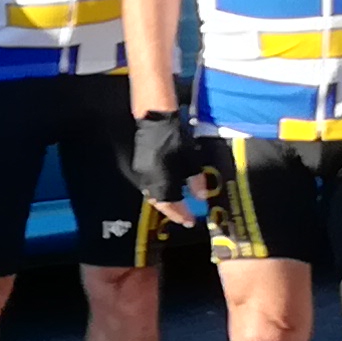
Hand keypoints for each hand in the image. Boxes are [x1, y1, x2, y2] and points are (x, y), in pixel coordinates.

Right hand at [130, 106, 211, 221]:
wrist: (155, 118)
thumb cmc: (175, 139)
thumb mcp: (191, 160)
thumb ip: (196, 182)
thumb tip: (201, 197)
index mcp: (162, 182)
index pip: (172, 206)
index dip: (182, 214)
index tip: (190, 221)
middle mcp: (149, 182)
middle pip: (160, 203)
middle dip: (172, 211)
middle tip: (184, 216)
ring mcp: (142, 174)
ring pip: (154, 195)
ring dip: (166, 202)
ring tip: (177, 206)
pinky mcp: (140, 166)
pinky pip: (150, 186)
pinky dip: (160, 192)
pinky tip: (168, 189)